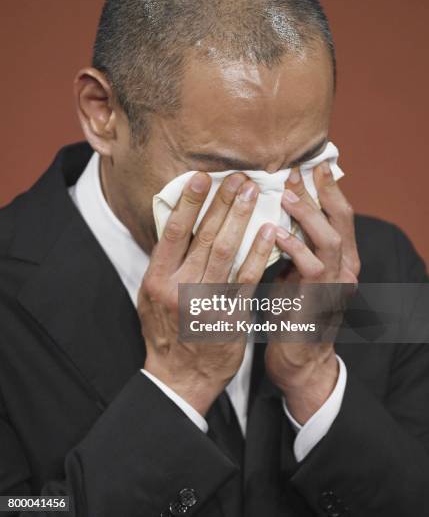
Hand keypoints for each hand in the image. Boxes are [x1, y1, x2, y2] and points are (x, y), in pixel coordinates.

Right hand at [138, 171, 276, 415]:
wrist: (180, 377)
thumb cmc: (166, 333)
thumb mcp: (150, 297)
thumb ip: (163, 264)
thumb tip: (175, 225)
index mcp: (156, 280)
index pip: (173, 232)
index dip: (188, 202)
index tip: (202, 177)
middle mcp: (178, 288)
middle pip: (202, 236)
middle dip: (222, 203)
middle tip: (239, 177)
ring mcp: (205, 303)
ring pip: (225, 251)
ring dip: (240, 218)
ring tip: (253, 193)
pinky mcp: (230, 316)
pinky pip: (247, 278)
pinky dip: (258, 252)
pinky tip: (269, 231)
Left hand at [265, 161, 359, 423]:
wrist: (300, 361)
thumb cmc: (292, 313)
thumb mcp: (296, 274)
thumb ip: (295, 248)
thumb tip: (274, 216)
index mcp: (341, 260)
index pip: (340, 215)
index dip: (327, 189)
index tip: (310, 166)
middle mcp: (346, 269)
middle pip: (341, 219)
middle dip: (320, 191)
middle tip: (297, 170)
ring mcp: (336, 285)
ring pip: (330, 238)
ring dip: (308, 213)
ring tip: (286, 193)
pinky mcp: (320, 301)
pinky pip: (311, 267)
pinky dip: (294, 246)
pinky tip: (275, 232)